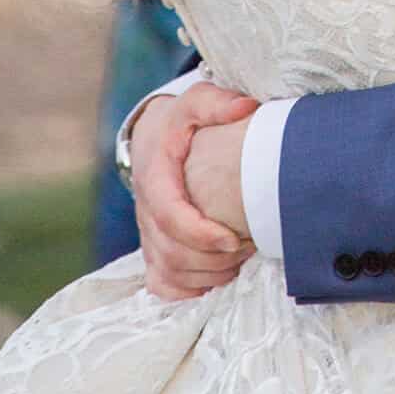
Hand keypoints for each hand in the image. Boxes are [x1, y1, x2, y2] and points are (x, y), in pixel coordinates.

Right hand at [131, 83, 259, 299]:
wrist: (153, 139)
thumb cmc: (182, 123)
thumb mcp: (196, 102)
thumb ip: (217, 102)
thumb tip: (246, 107)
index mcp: (155, 177)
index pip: (170, 217)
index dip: (201, 235)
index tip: (234, 239)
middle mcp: (146, 210)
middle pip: (171, 253)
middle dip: (213, 260)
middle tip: (248, 249)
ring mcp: (147, 233)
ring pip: (168, 273)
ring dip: (207, 276)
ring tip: (240, 261)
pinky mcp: (152, 249)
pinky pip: (162, 284)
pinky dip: (189, 291)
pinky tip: (218, 279)